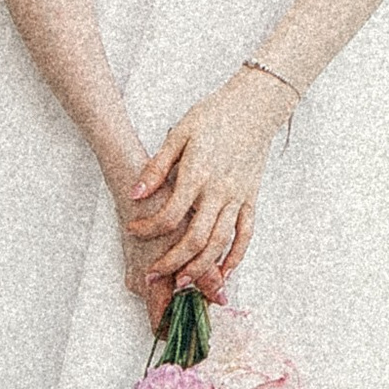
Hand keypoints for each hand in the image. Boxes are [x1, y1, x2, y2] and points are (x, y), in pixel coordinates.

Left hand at [122, 66, 295, 310]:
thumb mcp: (179, 134)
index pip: (171, 215)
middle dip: (172, 261)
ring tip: (182, 281)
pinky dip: (235, 256)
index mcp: (198, 174)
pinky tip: (223, 271)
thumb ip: (157, 167)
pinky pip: (245, 235)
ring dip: (201, 267)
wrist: (254, 106)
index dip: (149, 228)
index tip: (133, 230)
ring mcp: (238, 197)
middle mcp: (220, 191)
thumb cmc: (214, 116)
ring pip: (220, 243)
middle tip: (154, 275)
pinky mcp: (251, 199)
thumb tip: (136, 193)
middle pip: (196, 239)